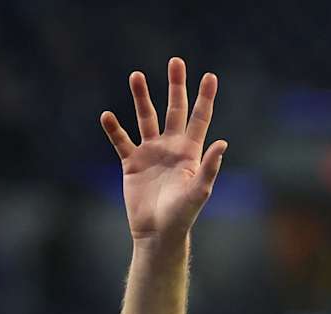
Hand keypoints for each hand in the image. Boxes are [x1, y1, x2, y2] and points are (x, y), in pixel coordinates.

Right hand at [101, 58, 226, 243]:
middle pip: (174, 109)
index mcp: (190, 152)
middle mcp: (171, 147)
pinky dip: (114, 129)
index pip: (199, 118)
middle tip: (175, 62)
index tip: (210, 76)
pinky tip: (107, 116)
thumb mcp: (198, 191)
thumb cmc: (181, 216)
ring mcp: (150, 153)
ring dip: (141, 98)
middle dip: (175, 86)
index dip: (205, 98)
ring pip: (146, 118)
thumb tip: (223, 142)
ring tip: (136, 76)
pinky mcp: (131, 164)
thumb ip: (209, 167)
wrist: (157, 233)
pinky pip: (121, 141)